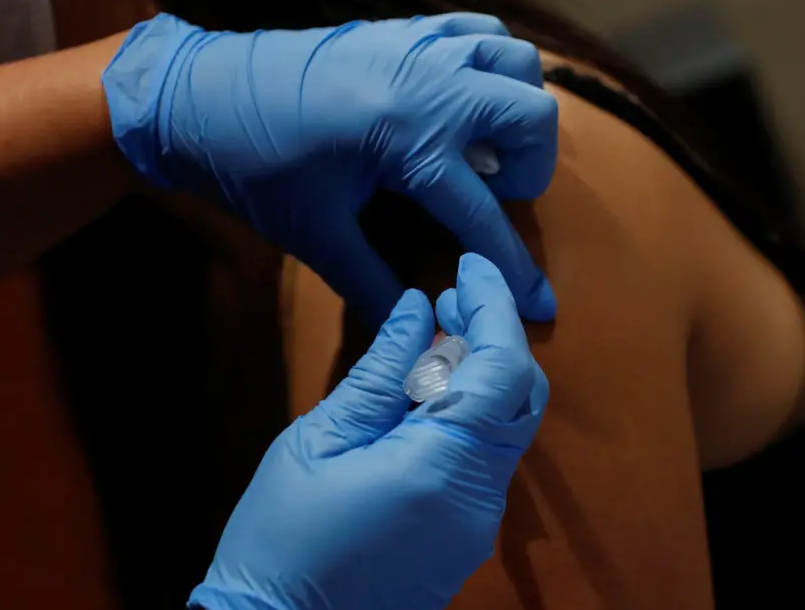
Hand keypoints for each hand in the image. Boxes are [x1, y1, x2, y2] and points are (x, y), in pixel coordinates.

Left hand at [101, 13, 557, 325]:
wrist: (199, 95)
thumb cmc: (253, 166)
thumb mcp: (315, 234)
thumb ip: (372, 282)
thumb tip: (413, 325)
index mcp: (409, 139)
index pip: (483, 214)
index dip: (514, 267)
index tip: (541, 303)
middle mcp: (431, 83)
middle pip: (532, 117)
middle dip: (528, 168)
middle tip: (488, 193)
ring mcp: (420, 46)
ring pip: (515, 62)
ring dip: (513, 107)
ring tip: (475, 145)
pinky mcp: (402, 28)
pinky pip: (477, 31)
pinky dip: (487, 64)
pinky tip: (458, 99)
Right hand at [190, 253, 548, 609]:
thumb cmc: (282, 538)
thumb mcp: (320, 440)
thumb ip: (379, 372)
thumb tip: (416, 310)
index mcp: (441, 468)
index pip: (503, 369)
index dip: (493, 308)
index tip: (469, 266)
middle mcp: (478, 498)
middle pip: (521, 397)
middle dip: (494, 336)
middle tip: (448, 296)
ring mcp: (477, 525)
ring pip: (505, 427)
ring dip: (479, 373)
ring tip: (431, 336)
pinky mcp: (463, 539)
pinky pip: (484, 459)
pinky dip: (467, 413)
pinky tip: (423, 394)